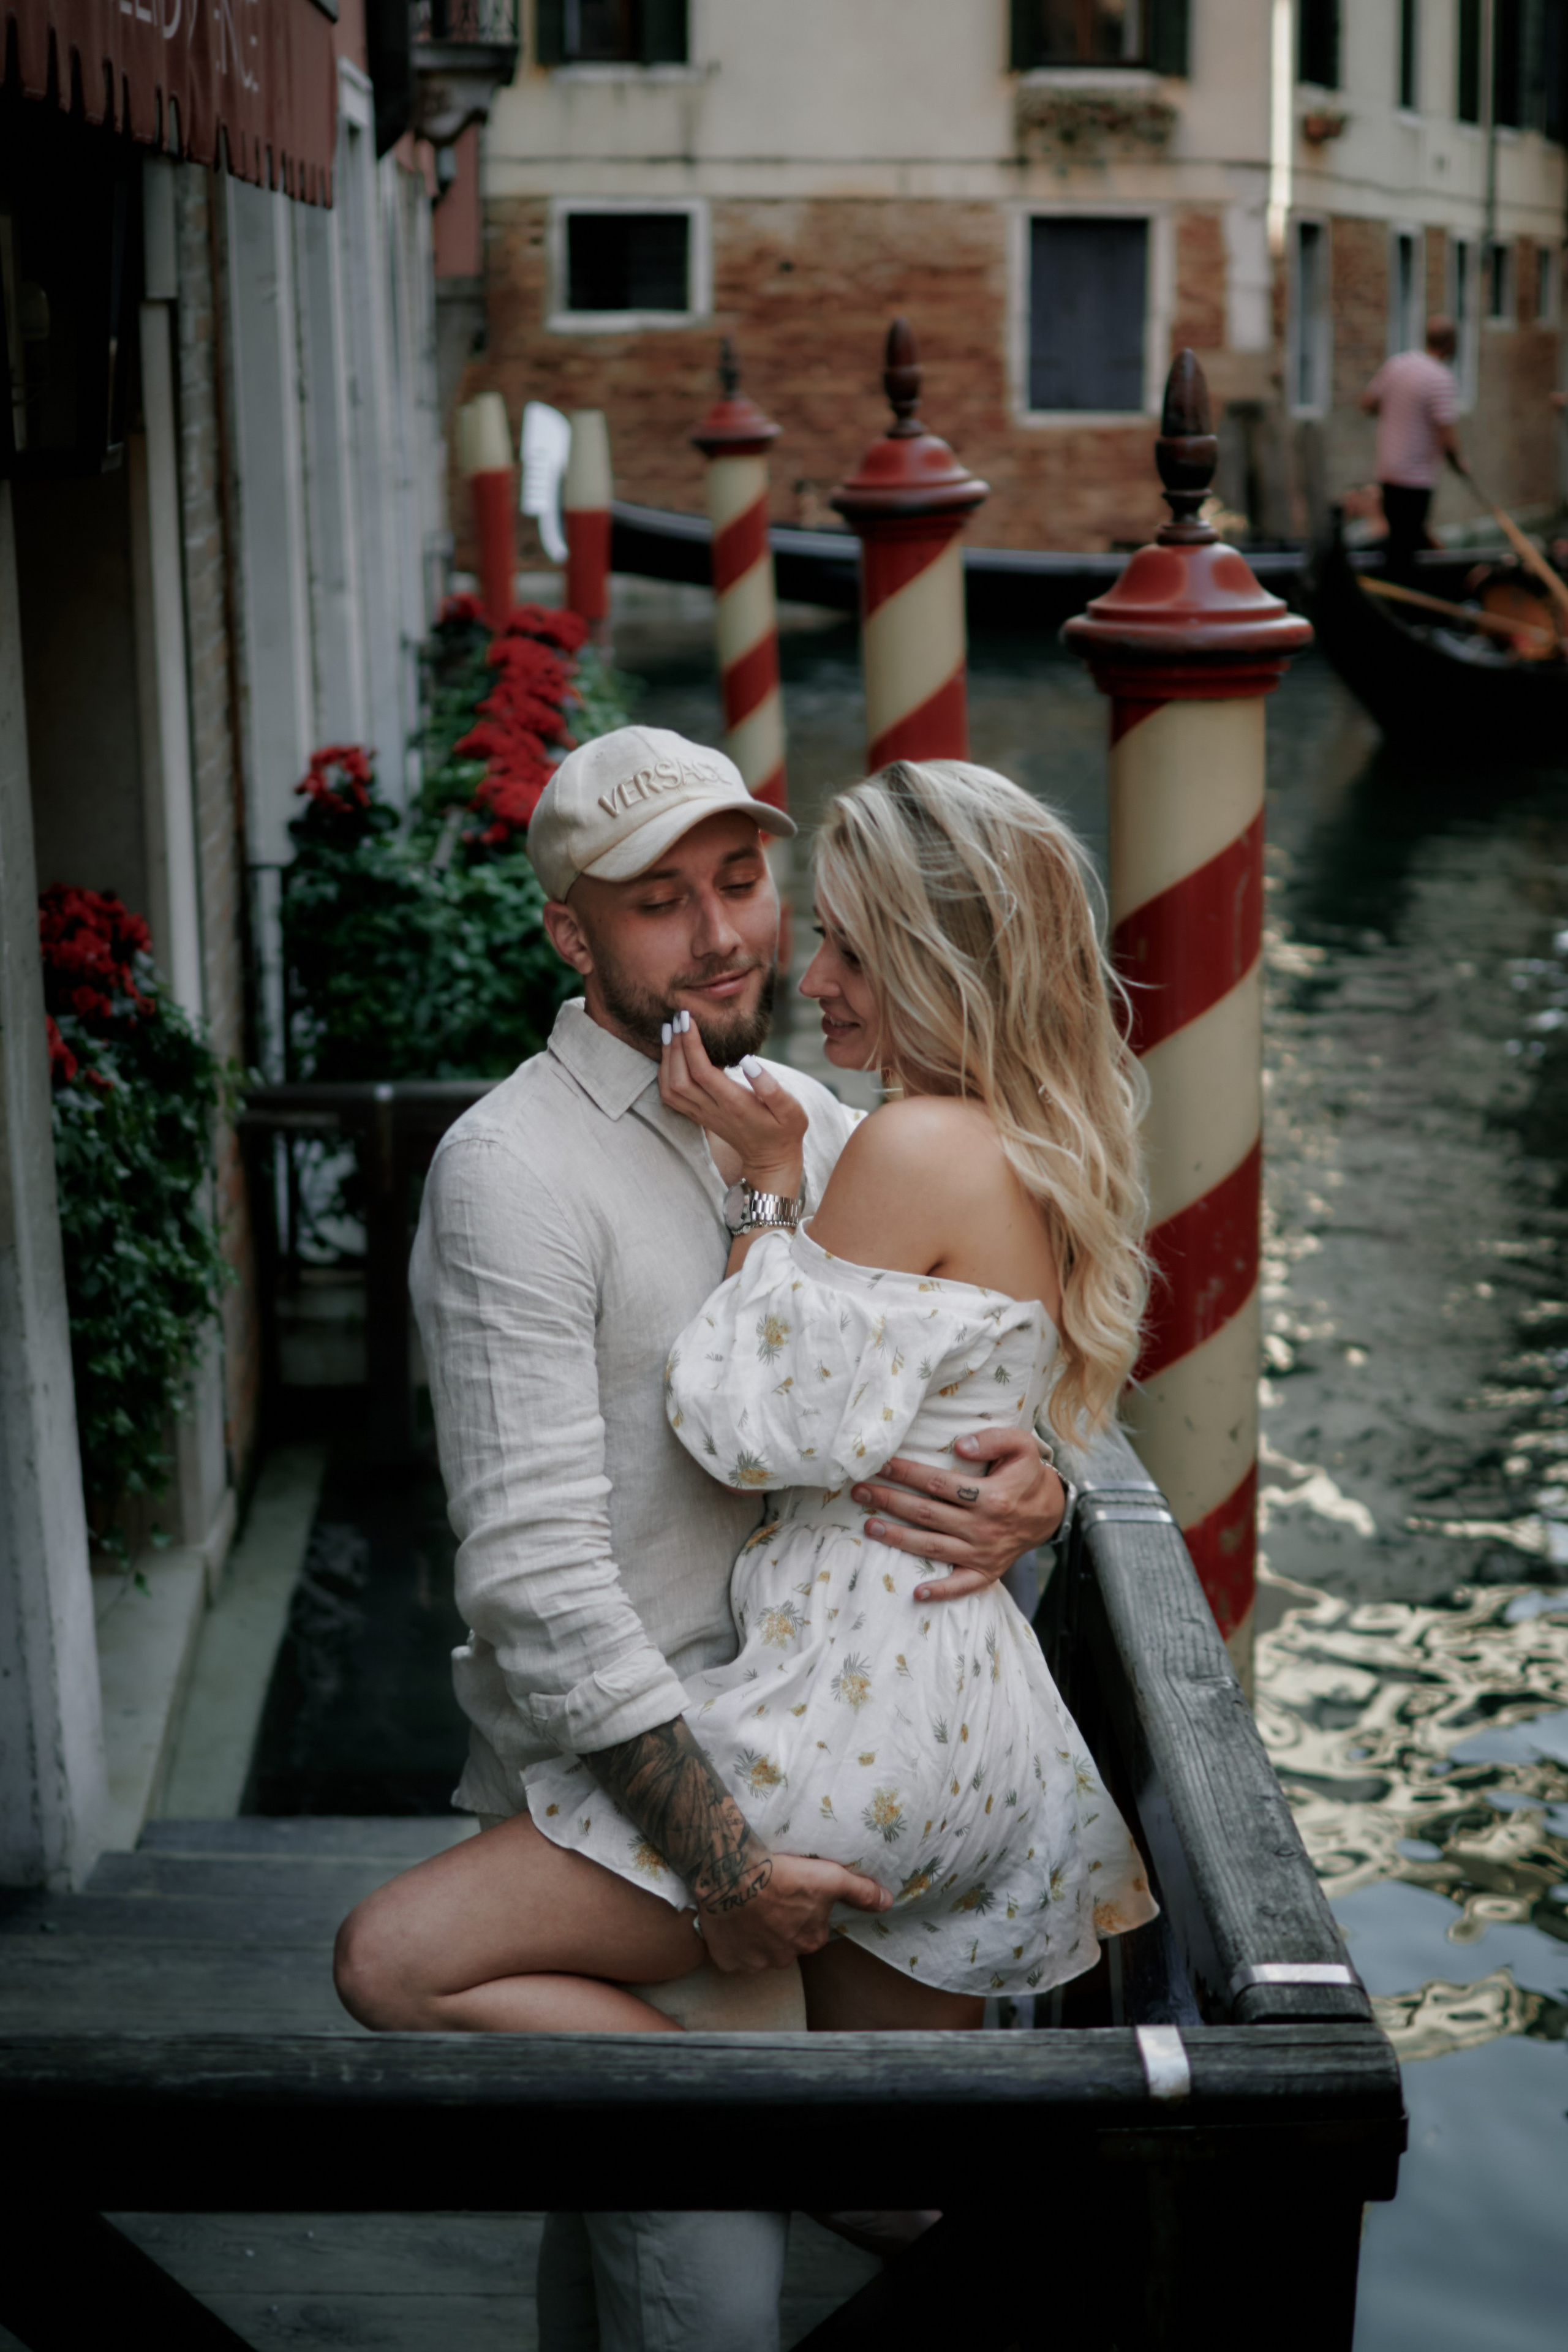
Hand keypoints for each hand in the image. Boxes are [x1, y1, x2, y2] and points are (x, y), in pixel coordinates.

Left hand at [659, 1008, 805, 1193]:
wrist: (771, 1159)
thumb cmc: (785, 1130)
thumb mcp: (791, 1110)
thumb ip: (771, 1087)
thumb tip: (749, 1060)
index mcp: (735, 1104)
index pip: (702, 1072)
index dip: (691, 1044)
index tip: (688, 1019)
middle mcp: (713, 1110)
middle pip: (680, 1078)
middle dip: (674, 1046)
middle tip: (676, 1018)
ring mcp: (703, 1115)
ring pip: (671, 1089)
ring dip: (666, 1059)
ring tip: (670, 1032)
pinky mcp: (699, 1117)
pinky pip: (671, 1097)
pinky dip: (665, 1074)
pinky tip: (671, 1055)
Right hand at [695, 1851, 891, 1973]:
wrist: (731, 1875)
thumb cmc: (783, 1874)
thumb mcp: (830, 1877)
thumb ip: (861, 1891)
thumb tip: (888, 1902)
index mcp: (810, 1941)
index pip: (812, 1929)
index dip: (802, 1910)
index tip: (790, 1891)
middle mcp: (784, 1959)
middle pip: (784, 1941)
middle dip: (778, 1924)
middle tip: (768, 1896)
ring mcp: (753, 1962)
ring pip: (758, 1948)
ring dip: (754, 1933)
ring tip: (747, 1904)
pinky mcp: (727, 1960)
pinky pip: (732, 1954)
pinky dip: (731, 1941)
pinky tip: (730, 1919)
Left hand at [852, 1426, 1066, 1603]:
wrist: (1050, 1512)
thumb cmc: (1027, 1474)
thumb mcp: (1022, 1446)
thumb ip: (993, 1439)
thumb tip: (959, 1445)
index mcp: (992, 1497)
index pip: (939, 1483)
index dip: (908, 1473)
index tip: (881, 1464)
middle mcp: (984, 1528)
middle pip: (927, 1514)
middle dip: (890, 1501)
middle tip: (859, 1490)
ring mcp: (983, 1553)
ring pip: (932, 1546)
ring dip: (898, 1538)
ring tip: (869, 1526)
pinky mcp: (986, 1572)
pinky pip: (961, 1586)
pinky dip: (940, 1592)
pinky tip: (916, 1594)